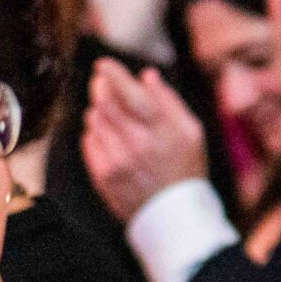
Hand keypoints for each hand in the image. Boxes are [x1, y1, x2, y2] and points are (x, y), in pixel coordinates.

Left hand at [81, 55, 209, 221]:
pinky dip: (95, 132)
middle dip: (101, 86)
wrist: (175, 218)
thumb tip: (147, 76)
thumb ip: (169, 101)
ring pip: (94, 120)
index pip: (129, 94)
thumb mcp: (192, 132)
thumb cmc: (186, 170)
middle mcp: (136, 145)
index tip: (103, 64)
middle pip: (105, 103)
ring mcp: (117, 162)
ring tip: (113, 116)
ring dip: (99, 110)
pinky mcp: (103, 176)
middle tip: (102, 81)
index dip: (113, 74)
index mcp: (161, 131)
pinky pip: (89, 141)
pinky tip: (110, 137)